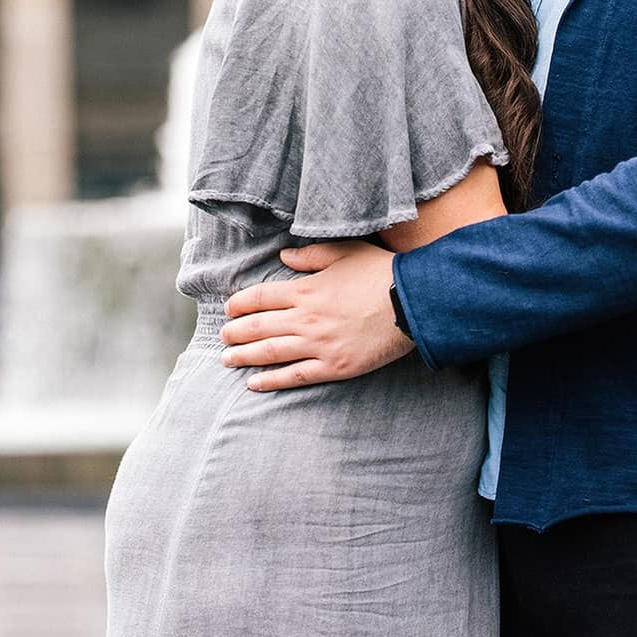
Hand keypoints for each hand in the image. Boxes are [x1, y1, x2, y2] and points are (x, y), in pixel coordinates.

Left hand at [219, 240, 412, 389]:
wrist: (413, 302)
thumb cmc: (380, 273)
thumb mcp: (344, 253)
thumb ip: (310, 256)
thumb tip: (283, 256)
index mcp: (306, 290)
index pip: (261, 297)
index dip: (240, 303)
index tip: (229, 308)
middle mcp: (306, 319)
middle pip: (259, 327)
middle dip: (236, 332)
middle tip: (223, 337)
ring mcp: (319, 346)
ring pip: (271, 353)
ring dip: (245, 357)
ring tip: (228, 360)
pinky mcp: (334, 367)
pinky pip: (295, 376)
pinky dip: (272, 380)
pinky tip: (255, 383)